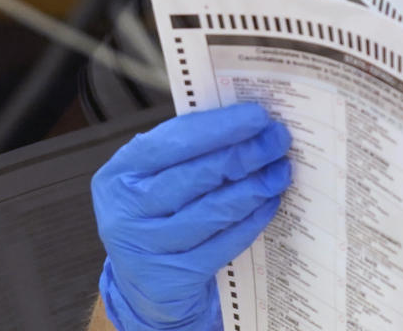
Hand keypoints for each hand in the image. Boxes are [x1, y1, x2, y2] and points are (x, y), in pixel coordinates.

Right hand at [91, 103, 291, 330]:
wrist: (136, 284)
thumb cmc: (153, 214)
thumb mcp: (151, 177)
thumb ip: (187, 151)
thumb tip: (248, 124)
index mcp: (121, 173)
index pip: (175, 141)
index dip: (221, 127)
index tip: (259, 116)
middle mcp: (127, 211)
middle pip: (200, 175)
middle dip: (247, 153)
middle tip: (279, 140)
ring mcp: (148, 249)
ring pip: (215, 210)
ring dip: (256, 187)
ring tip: (281, 171)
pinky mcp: (173, 281)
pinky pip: (224, 244)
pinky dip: (252, 221)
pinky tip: (269, 203)